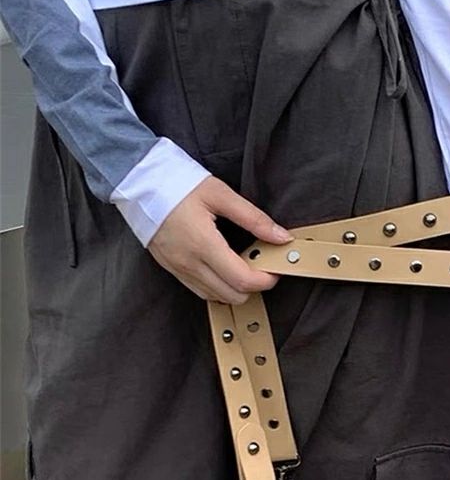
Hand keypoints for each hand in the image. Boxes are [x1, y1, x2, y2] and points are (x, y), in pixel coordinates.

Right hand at [148, 177, 293, 303]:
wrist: (136, 182)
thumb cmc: (176, 183)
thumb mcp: (220, 194)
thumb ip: (254, 218)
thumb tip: (282, 237)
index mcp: (203, 244)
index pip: (243, 280)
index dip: (266, 280)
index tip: (276, 268)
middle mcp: (189, 263)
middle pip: (233, 296)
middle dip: (254, 286)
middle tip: (262, 264)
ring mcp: (178, 269)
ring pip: (217, 297)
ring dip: (235, 288)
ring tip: (243, 264)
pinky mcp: (171, 269)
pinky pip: (201, 291)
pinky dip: (218, 286)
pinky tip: (224, 267)